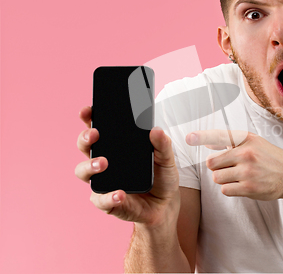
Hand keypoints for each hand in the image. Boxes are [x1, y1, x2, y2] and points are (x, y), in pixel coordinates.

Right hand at [75, 106, 179, 227]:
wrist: (165, 205)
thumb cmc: (161, 178)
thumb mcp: (166, 159)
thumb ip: (163, 145)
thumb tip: (156, 130)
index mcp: (116, 147)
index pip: (98, 129)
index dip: (89, 118)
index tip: (88, 110)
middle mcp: (104, 162)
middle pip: (85, 146)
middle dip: (85, 138)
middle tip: (95, 134)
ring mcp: (103, 182)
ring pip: (83, 172)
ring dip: (89, 166)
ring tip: (102, 163)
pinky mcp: (108, 202)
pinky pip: (101, 199)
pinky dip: (109, 197)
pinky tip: (119, 193)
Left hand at [186, 130, 282, 200]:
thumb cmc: (270, 158)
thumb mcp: (254, 143)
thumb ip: (231, 142)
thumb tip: (208, 143)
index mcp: (246, 139)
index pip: (220, 136)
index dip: (202, 137)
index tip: (189, 138)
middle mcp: (246, 153)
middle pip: (212, 162)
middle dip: (216, 167)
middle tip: (229, 167)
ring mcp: (247, 171)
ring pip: (217, 177)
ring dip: (223, 179)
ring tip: (238, 176)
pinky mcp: (248, 188)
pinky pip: (225, 190)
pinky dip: (230, 189)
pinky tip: (242, 185)